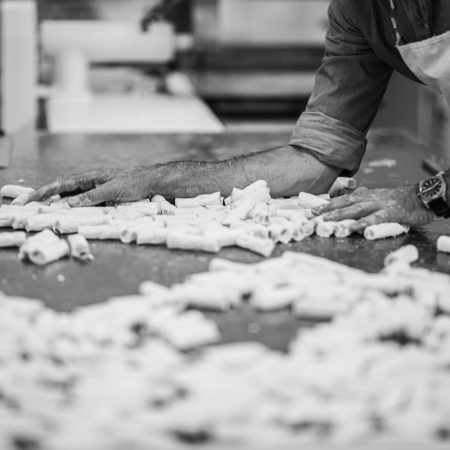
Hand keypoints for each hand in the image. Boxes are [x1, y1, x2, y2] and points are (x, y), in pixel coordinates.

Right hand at [28, 167, 152, 206]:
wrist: (150, 184)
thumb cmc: (133, 184)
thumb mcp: (111, 191)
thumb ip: (90, 197)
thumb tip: (68, 204)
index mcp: (89, 177)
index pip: (61, 184)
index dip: (44, 191)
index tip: (29, 198)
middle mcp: (89, 183)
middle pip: (62, 191)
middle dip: (45, 198)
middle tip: (28, 207)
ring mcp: (95, 191)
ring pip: (72, 199)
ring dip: (59, 206)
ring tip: (43, 214)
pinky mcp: (102, 198)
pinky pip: (83, 204)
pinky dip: (74, 210)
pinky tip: (69, 217)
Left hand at [312, 186, 435, 231]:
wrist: (419, 197)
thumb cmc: (394, 201)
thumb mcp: (373, 198)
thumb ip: (359, 201)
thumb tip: (343, 206)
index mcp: (361, 195)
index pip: (339, 201)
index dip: (323, 206)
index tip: (308, 212)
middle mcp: (366, 198)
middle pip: (342, 205)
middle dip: (324, 212)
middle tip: (309, 218)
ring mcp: (377, 205)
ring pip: (353, 211)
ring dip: (338, 217)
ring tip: (324, 223)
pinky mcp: (389, 213)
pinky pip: (372, 220)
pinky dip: (361, 224)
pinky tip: (351, 229)